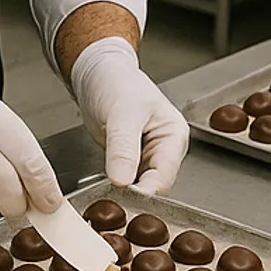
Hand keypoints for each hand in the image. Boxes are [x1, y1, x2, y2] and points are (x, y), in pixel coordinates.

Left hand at [70, 36, 188, 195]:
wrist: (96, 74)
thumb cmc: (116, 83)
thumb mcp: (122, 114)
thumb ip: (123, 148)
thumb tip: (122, 180)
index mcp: (174, 136)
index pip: (165, 176)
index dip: (145, 190)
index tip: (122, 195)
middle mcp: (164, 149)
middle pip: (154, 185)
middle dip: (133, 193)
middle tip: (110, 196)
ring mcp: (147, 155)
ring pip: (139, 186)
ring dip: (123, 191)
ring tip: (105, 190)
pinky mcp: (129, 159)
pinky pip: (125, 180)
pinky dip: (114, 184)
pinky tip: (103, 183)